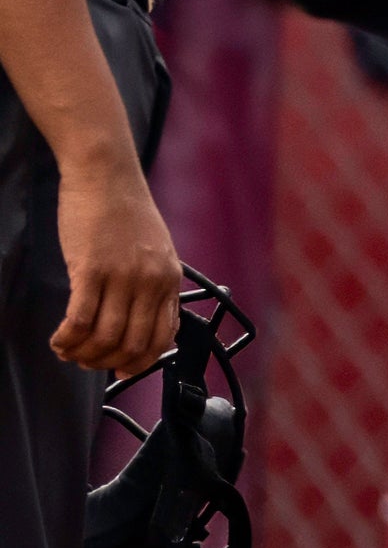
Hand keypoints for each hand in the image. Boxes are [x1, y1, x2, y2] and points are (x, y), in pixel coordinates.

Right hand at [47, 150, 173, 380]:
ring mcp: (122, 277)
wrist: (106, 176)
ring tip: (68, 352)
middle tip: (87, 364)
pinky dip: (67, 339)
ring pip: (105, 337)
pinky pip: (80, 320)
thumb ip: (152, 283)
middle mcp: (150, 283)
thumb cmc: (126, 211)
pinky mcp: (91, 270)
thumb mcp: (156, 250)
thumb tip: (144, 318)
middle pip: (132, 344)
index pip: (162, 338)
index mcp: (169, 280)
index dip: (140, 362)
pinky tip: (58, 341)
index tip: (121, 371)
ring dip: (83, 354)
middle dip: (107, 364)